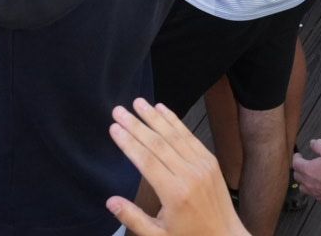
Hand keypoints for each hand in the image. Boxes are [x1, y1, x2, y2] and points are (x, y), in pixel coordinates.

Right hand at [104, 99, 247, 235]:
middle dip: (136, 125)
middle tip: (118, 110)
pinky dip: (175, 121)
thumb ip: (133, 218)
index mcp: (175, 194)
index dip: (128, 143)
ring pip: (174, 135)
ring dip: (154, 117)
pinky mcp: (210, 160)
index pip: (146, 161)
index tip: (114, 128)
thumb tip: (110, 201)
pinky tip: (162, 110)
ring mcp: (202, 165)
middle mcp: (189, 174)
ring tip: (137, 103)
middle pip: (158, 143)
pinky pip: (190, 136)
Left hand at [291, 140, 320, 206]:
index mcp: (307, 170)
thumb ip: (319, 145)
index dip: (296, 158)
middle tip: (302, 164)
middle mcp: (307, 182)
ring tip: (308, 177)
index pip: (295, 163)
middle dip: (298, 169)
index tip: (298, 155)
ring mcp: (313, 192)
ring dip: (303, 181)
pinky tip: (318, 185)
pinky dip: (312, 189)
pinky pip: (312, 194)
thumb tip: (312, 142)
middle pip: (296, 176)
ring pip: (302, 187)